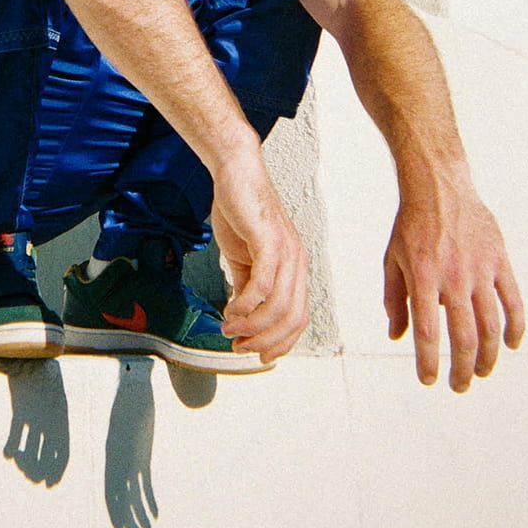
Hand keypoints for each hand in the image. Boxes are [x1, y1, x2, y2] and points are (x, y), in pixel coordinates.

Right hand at [211, 153, 309, 363]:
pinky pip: (263, 284)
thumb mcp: (242, 256)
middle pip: (292, 318)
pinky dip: (246, 305)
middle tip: (240, 346)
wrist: (235, 172)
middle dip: (265, 341)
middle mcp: (297, 261)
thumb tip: (241, 314)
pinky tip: (230, 310)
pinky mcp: (269, 241)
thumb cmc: (239, 209)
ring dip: (251, 326)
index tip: (258, 355)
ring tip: (229, 328)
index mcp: (294, 267)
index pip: (298, 317)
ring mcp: (286, 251)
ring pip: (278, 306)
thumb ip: (245, 284)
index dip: (280, 342)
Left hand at [383, 189, 524, 391]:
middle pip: (464, 337)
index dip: (428, 361)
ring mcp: (480, 270)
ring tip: (480, 372)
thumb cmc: (411, 225)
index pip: (427, 331)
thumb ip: (394, 300)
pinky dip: (515, 327)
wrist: (438, 188)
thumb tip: (396, 336)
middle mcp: (453, 277)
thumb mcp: (392, 261)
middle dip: (462, 368)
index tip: (429, 380)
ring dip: (488, 356)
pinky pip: (513, 301)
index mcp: (423, 277)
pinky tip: (509, 344)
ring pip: (491, 325)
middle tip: (458, 385)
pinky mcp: (499, 262)